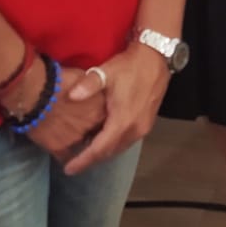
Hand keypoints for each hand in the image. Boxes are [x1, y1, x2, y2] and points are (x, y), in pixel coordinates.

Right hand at [20, 64, 107, 161]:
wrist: (34, 91)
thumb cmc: (58, 80)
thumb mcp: (82, 77)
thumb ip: (91, 89)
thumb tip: (90, 94)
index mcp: (99, 108)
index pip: (106, 117)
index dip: (98, 116)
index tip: (91, 114)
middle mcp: (92, 126)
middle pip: (94, 132)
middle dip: (89, 130)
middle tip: (78, 123)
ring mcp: (76, 139)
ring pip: (80, 144)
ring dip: (76, 140)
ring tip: (67, 132)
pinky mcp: (59, 148)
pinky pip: (65, 157)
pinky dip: (65, 156)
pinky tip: (63, 155)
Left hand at [63, 41, 169, 175]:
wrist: (156, 57)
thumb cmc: (130, 65)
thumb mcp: (107, 72)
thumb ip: (88, 84)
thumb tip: (71, 96)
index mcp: (123, 121)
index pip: (99, 149)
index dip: (83, 160)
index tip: (68, 169)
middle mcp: (135, 129)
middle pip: (110, 152)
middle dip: (92, 159)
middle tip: (74, 163)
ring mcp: (143, 127)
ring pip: (120, 148)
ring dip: (104, 152)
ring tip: (86, 153)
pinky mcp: (147, 123)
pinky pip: (127, 140)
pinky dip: (114, 143)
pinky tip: (104, 138)